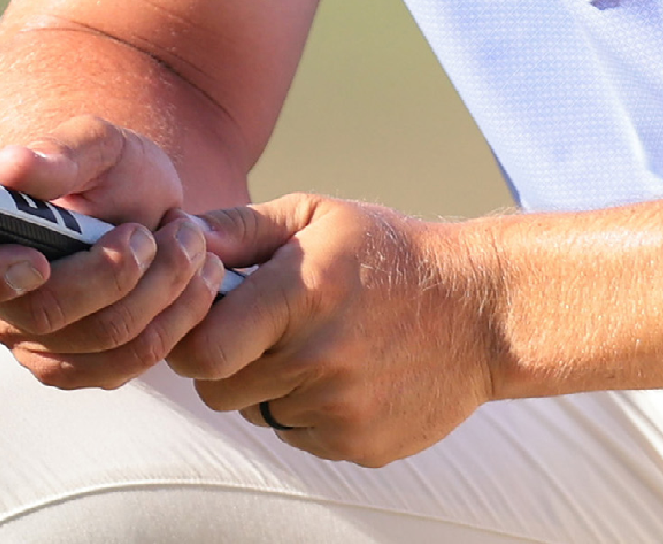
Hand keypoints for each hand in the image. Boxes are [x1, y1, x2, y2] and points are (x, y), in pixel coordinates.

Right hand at [0, 114, 226, 388]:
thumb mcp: (94, 144)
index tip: (38, 261)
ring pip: (100, 342)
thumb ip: (57, 154)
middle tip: (156, 231)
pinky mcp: (84, 368)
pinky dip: (175, 319)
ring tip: (190, 240)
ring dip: (160, 291)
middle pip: (46, 314)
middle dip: (114, 274)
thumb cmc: (107, 169)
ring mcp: (37, 345)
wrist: (147, 205)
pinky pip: (130, 363)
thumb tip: (11, 166)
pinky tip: (195, 278)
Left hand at [170, 193, 504, 466]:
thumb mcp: (318, 216)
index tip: (207, 318)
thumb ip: (240, 229)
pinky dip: (305, 411)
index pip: (201, 348)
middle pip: (217, 390)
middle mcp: (319, 359)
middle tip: (259, 331)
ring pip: (256, 413)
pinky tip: (344, 374)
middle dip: (222, 363)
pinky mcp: (361, 446)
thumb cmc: (390, 254)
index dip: (189, 336)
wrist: (484, 310)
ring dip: (266, 386)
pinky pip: (297, 435)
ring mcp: (342, 410)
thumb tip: (178, 240)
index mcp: (301, 294)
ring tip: (312, 346)